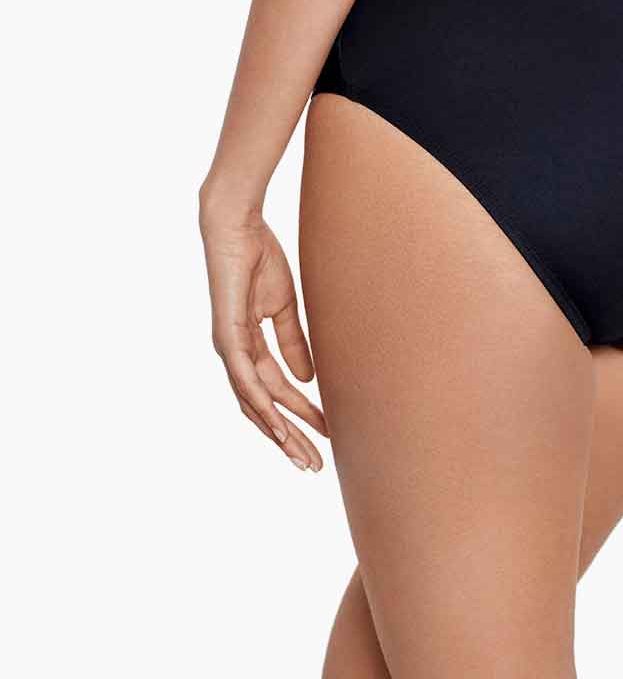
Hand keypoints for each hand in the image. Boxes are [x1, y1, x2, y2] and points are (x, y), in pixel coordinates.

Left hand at [200, 201, 329, 472]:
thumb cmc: (257, 258)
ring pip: (253, 403)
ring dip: (278, 431)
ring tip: (302, 454)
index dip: (299, 417)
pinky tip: (277, 422)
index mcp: (249, 347)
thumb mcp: (283, 307)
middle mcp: (236, 355)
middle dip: (290, 438)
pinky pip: (244, 378)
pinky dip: (260, 402)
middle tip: (314, 466)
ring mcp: (229, 348)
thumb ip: (292, 342)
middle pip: (263, 409)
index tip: (325, 436)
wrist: (236, 226)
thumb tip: (305, 379)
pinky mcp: (227, 335)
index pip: (275, 394)